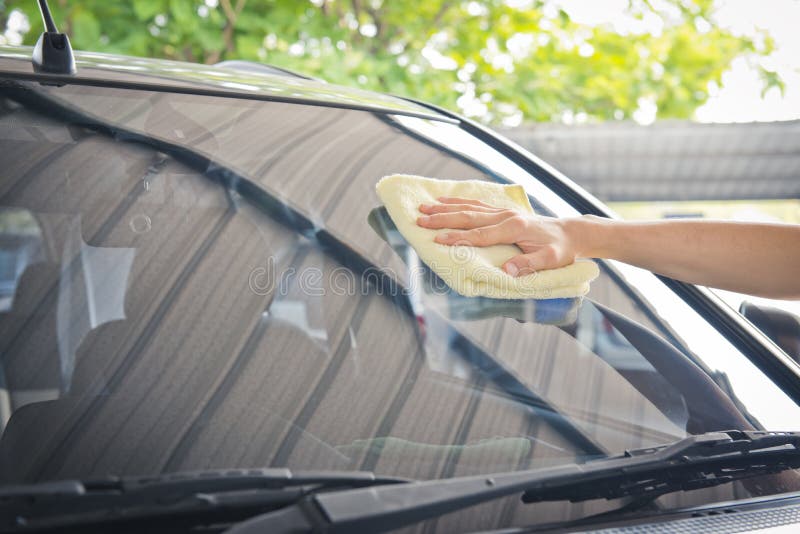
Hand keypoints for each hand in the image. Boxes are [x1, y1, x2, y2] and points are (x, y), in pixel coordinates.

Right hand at [416, 197, 580, 275]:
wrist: (570, 233)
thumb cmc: (560, 250)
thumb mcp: (550, 261)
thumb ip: (529, 265)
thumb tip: (507, 272)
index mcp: (514, 228)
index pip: (480, 234)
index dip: (458, 238)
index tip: (437, 240)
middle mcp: (505, 216)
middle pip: (468, 216)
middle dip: (442, 218)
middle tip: (420, 220)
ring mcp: (502, 211)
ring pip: (468, 207)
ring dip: (444, 208)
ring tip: (423, 207)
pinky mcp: (501, 211)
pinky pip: (475, 204)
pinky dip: (457, 202)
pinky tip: (442, 200)